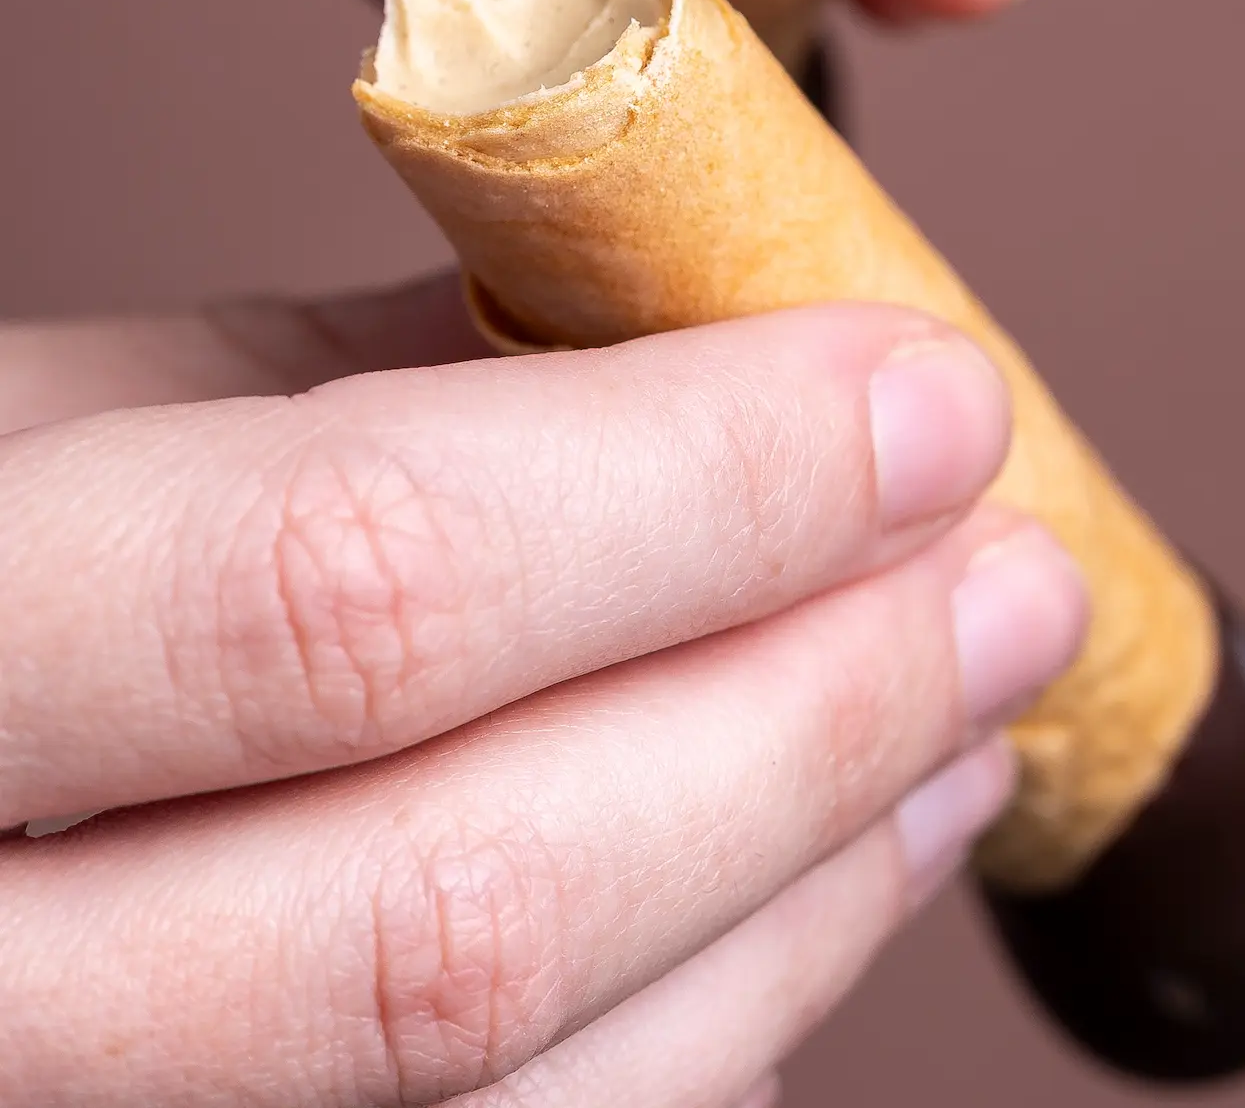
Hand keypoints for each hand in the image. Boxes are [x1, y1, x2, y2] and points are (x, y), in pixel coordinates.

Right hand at [0, 288, 1085, 1104]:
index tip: (927, 400)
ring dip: (805, 895)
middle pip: (466, 903)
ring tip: (959, 730)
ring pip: (505, 1091)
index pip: (362, 580)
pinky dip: (711, 1029)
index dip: (704, 491)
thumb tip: (706, 349)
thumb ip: (370, 386)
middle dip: (811, 718)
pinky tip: (806, 896)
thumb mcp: (75, 422)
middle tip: (1012, 579)